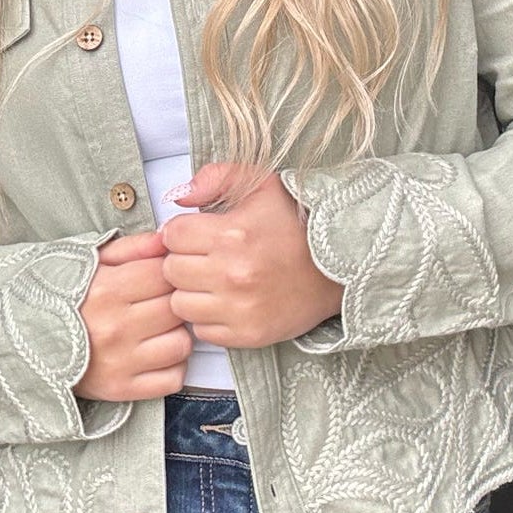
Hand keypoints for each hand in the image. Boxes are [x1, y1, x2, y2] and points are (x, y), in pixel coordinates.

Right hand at [73, 227, 193, 402]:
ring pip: (180, 344)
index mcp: (106, 290)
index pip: (164, 274)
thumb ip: (132, 248)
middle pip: (176, 307)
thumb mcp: (90, 263)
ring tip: (157, 329)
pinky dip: (171, 367)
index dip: (166, 272)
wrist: (23, 345)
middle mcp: (114, 328)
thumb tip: (166, 240)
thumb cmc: (61, 301)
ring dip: (175, 335)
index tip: (157, 277)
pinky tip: (155, 354)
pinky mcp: (121, 389)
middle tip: (157, 302)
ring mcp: (119, 362)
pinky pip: (172, 378)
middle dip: (172, 301)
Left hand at [160, 162, 345, 348]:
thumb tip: (178, 195)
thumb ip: (216, 178)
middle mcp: (233, 274)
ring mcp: (240, 308)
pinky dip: (208, 317)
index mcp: (233, 234)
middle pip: (171, 271)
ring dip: (191, 292)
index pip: (171, 235)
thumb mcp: (262, 184)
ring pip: (180, 304)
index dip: (181, 231)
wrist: (340, 268)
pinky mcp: (248, 334)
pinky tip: (226, 302)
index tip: (196, 233)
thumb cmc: (298, 224)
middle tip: (204, 257)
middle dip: (183, 260)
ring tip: (213, 281)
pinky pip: (202, 330)